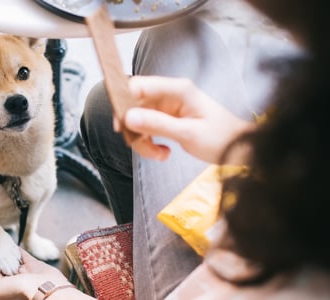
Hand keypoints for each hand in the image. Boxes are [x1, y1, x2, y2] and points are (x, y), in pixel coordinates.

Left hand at [0, 248, 77, 299]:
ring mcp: (25, 273)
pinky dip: (20, 252)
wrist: (45, 287)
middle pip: (3, 267)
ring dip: (8, 254)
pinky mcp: (35, 266)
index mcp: (4, 288)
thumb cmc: (20, 292)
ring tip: (1, 244)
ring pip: (14, 261)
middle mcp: (15, 281)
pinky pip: (25, 257)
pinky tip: (15, 246)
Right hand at [115, 76, 254, 163]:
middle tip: (142, 145)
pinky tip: (163, 153)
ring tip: (159, 154)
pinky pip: (147, 128)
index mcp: (177, 90)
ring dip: (143, 140)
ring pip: (138, 120)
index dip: (123, 102)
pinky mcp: (167, 119)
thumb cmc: (221, 139)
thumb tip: (127, 117)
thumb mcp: (188, 134)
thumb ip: (157, 124)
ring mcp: (167, 107)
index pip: (139, 85)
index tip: (121, 125)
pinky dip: (150, 142)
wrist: (238, 149)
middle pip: (135, 106)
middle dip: (134, 128)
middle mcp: (170, 94)